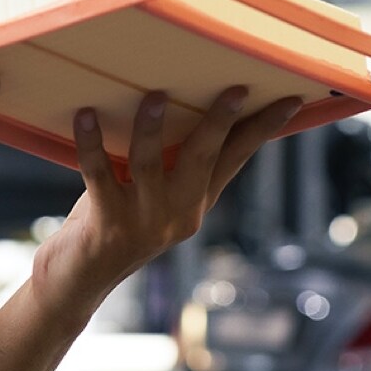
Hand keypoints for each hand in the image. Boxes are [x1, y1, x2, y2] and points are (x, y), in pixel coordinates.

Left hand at [31, 87, 300, 317]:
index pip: (236, 159)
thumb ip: (170, 164)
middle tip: (236, 89)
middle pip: (204, 158)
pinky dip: (91, 142)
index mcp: (195, 202)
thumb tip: (178, 99)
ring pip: (150, 164)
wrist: (79, 281)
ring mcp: (142, 219)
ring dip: (153, 128)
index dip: (263, 129)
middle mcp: (176, 212)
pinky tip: (86, 114)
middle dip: (221, 122)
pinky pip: (98, 173)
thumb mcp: (154, 197)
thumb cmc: (115, 222)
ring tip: (156, 96)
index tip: (291, 100)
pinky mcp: (106, 223)